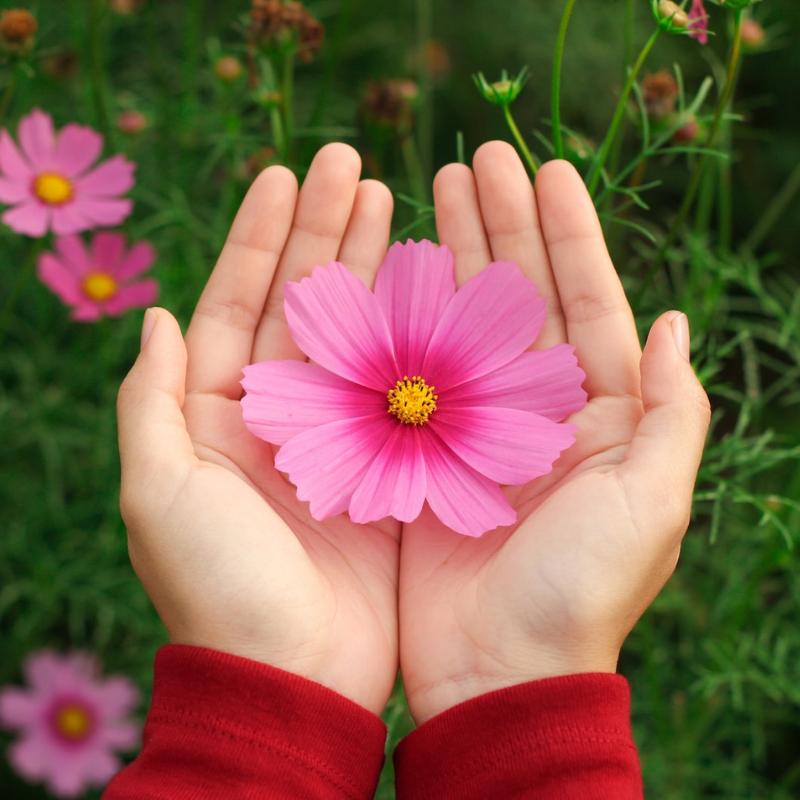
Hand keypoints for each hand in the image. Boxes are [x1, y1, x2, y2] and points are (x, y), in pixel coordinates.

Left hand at [117, 144, 398, 714]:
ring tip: (395, 201)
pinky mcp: (387, 465)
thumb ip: (150, 401)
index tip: (288, 174)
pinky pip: (401, 385)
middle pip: (301, 303)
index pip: (236, 301)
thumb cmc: (219, 588)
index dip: (261, 237)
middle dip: (324, 233)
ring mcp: (338, 436)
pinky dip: (414, 337)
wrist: (295, 676)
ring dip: (371, 268)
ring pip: (356, 334)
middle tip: (355, 163)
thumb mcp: (158, 493)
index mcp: (217, 413)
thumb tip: (153, 314)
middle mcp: (278, 415)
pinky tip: (432, 286)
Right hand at [398, 142, 711, 723]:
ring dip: (451, 257)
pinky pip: (412, 372)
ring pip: (463, 323)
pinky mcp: (424, 451)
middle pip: (521, 297)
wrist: (498, 673)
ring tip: (429, 190)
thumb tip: (673, 322)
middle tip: (473, 159)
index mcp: (599, 414)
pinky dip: (403, 322)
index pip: (586, 303)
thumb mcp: (651, 504)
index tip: (543, 168)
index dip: (567, 234)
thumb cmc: (578, 594)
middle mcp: (538, 411)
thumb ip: (674, 411)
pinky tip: (389, 273)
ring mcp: (476, 427)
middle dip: (501, 225)